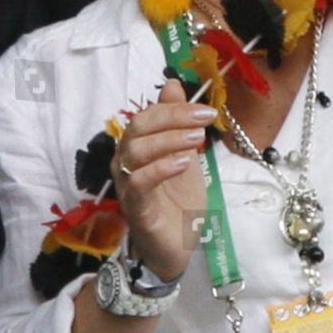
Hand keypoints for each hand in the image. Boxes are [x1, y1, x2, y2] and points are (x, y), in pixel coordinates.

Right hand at [111, 79, 215, 281]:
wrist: (178, 248)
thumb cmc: (177, 202)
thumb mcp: (184, 154)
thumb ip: (176, 122)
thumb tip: (171, 83)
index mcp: (136, 148)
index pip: (146, 117)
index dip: (175, 109)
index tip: (207, 110)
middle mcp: (125, 164)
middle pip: (137, 129)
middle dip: (172, 119)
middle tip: (204, 121)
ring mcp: (127, 186)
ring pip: (135, 152)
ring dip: (168, 140)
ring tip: (197, 141)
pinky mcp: (135, 209)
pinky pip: (139, 183)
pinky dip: (160, 168)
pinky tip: (183, 163)